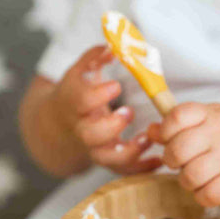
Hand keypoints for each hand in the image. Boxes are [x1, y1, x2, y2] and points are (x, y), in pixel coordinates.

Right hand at [48, 45, 160, 174]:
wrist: (61, 126)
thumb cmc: (77, 95)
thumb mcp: (81, 73)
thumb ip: (95, 58)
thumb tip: (113, 46)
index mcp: (73, 104)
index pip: (80, 101)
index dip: (97, 95)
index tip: (116, 85)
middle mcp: (82, 130)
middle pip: (90, 135)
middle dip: (110, 126)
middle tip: (129, 112)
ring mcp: (95, 149)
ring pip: (107, 159)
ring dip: (129, 152)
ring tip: (147, 139)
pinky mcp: (109, 163)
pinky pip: (124, 172)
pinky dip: (143, 169)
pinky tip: (158, 160)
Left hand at [147, 103, 219, 205]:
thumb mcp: (212, 118)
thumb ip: (181, 123)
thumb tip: (151, 131)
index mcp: (210, 114)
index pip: (176, 116)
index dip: (165, 131)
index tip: (169, 139)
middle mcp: (219, 134)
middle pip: (178, 150)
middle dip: (172, 161)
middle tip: (181, 164)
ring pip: (190, 176)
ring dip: (187, 182)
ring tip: (196, 178)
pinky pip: (209, 195)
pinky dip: (203, 197)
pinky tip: (209, 190)